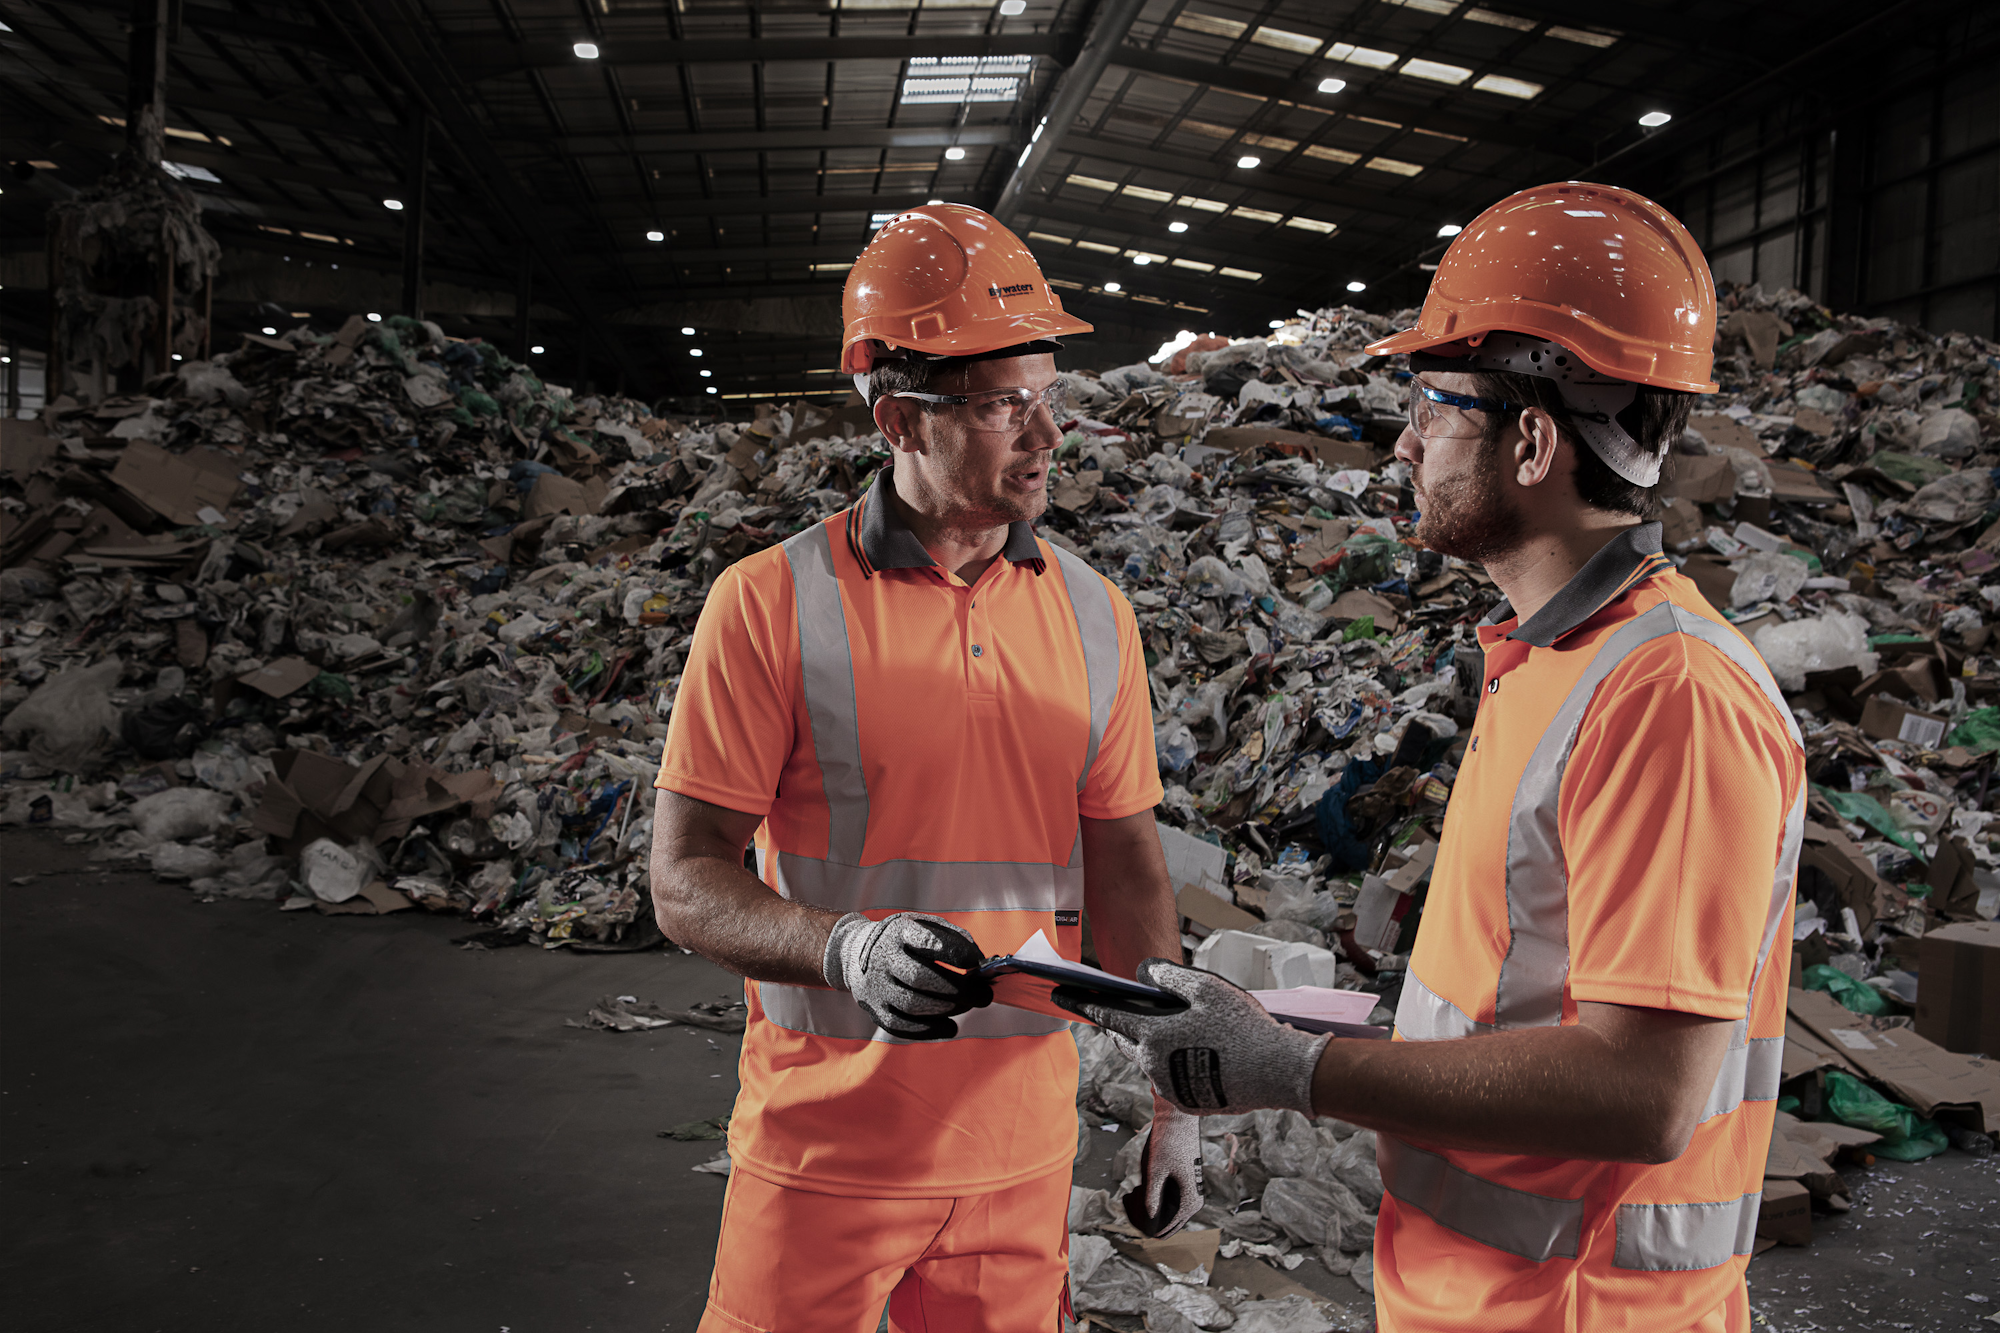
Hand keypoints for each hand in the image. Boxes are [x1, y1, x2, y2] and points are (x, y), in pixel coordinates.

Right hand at [823, 911, 993, 1040]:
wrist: (854, 952)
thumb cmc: (902, 940)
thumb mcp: (923, 925)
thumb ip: (953, 938)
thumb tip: (979, 962)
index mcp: (898, 932)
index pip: (926, 941)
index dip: (955, 953)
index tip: (977, 962)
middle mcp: (882, 957)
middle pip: (919, 977)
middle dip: (957, 989)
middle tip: (982, 994)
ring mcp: (875, 986)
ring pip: (911, 1004)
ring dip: (946, 1009)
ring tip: (968, 1005)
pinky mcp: (874, 1009)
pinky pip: (902, 1026)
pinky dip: (930, 1030)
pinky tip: (951, 1026)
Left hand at [1054, 958, 1328, 1115]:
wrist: (1278, 1072)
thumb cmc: (1243, 1027)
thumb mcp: (1205, 989)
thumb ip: (1168, 978)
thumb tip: (1143, 973)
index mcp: (1153, 1037)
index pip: (1109, 1017)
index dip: (1084, 1004)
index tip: (1060, 996)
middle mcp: (1154, 1066)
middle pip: (1130, 1041)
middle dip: (1126, 1026)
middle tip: (1134, 1012)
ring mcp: (1171, 1088)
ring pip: (1152, 1061)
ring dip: (1158, 1045)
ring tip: (1184, 1032)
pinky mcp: (1190, 1103)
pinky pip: (1173, 1078)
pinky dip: (1179, 1063)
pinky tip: (1202, 1053)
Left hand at [1127, 1095, 1203, 1236]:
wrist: (1178, 1118)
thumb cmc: (1168, 1143)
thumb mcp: (1155, 1171)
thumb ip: (1151, 1197)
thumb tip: (1148, 1218)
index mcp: (1190, 1202)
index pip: (1169, 1229)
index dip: (1150, 1231)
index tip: (1133, 1226)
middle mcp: (1194, 1199)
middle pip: (1170, 1222)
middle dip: (1150, 1221)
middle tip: (1130, 1214)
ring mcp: (1191, 1190)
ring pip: (1170, 1210)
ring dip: (1153, 1209)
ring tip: (1133, 1202)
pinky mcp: (1186, 1181)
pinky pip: (1171, 1199)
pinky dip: (1157, 1198)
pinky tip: (1142, 1191)